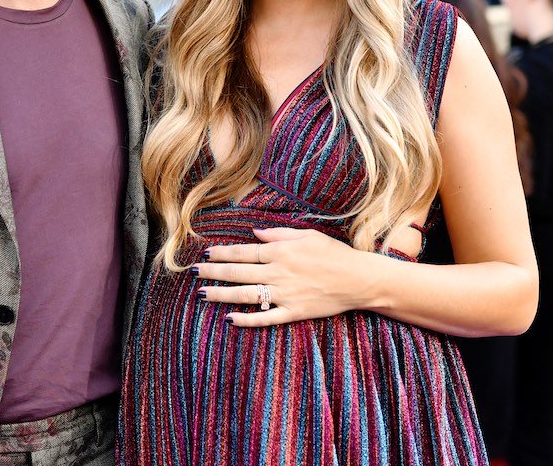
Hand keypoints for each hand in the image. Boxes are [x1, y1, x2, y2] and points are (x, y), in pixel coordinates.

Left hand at [191, 227, 370, 327]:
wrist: (358, 279)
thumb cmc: (334, 253)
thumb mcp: (306, 235)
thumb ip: (278, 234)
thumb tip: (254, 233)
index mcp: (280, 251)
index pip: (243, 252)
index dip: (222, 253)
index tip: (205, 253)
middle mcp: (278, 272)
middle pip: (238, 272)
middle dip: (213, 272)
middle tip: (193, 273)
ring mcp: (285, 294)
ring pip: (246, 295)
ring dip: (222, 294)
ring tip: (202, 294)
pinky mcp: (293, 312)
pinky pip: (266, 318)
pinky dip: (247, 319)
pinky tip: (230, 319)